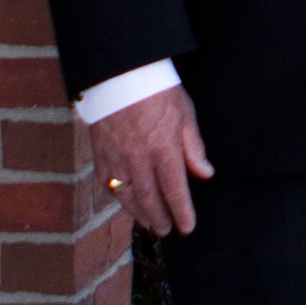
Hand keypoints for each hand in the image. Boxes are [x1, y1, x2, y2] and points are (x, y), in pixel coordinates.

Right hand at [89, 87, 213, 236]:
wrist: (120, 73)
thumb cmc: (157, 91)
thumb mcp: (185, 114)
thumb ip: (194, 147)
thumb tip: (205, 173)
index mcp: (163, 149)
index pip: (175, 190)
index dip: (182, 212)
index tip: (187, 227)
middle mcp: (139, 159)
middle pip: (150, 199)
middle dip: (159, 219)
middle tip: (166, 231)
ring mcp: (116, 158)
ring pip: (127, 196)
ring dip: (139, 213)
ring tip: (148, 223)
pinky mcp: (100, 154)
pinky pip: (108, 183)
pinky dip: (118, 197)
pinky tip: (126, 202)